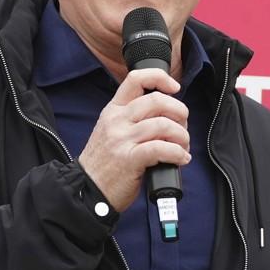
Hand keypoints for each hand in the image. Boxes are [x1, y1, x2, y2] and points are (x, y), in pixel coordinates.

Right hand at [77, 69, 191, 210]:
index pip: (136, 79)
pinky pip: (162, 148)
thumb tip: (167, 114)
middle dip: (180, 112)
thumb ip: (132, 118)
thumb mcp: (111, 131)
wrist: (86, 191)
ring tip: (183, 147)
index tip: (175, 88)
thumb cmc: (105, 163)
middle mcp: (117, 121)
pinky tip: (180, 159)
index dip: (160, 78)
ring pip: (163, 125)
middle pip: (157, 100)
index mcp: (113, 110)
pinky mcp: (130, 159)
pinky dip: (178, 153)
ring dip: (182, 136)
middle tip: (183, 127)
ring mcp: (122, 139)